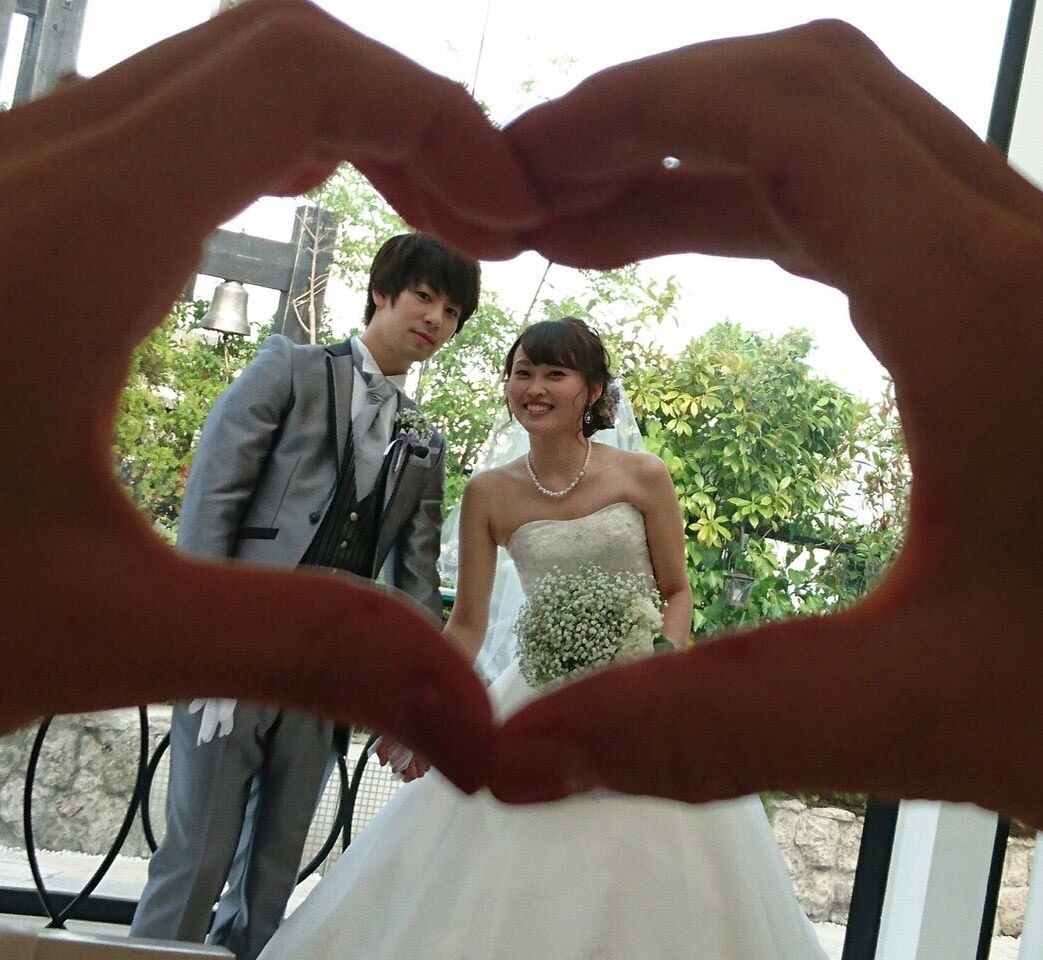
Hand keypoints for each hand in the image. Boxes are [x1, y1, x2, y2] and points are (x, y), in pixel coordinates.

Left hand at [0, 0, 545, 791]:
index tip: (508, 218)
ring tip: (410, 222)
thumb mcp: (85, 629)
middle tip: (481, 224)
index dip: (433, 115)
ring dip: (326, 125)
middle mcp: (17, 161)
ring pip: (192, 75)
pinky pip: (131, 123)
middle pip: (258, 46)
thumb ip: (304, 651)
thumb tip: (471, 721)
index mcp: (64, 230)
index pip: (297, 68)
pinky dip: (244, 146)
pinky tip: (267, 223)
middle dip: (401, 115)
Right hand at [493, 22, 1042, 865]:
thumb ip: (717, 725)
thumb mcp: (935, 717)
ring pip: (858, 149)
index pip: (781, 111)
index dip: (629, 112)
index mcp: (985, 307)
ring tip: (598, 231)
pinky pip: (903, 215)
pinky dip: (791, 215)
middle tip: (534, 195)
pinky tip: (750, 271)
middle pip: (811, 97)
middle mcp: (1026, 257)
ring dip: (717, 168)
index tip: (521, 164)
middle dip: (652, 124)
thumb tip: (532, 752)